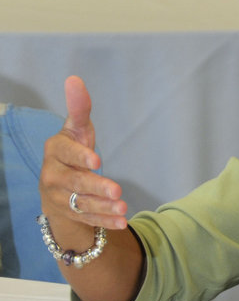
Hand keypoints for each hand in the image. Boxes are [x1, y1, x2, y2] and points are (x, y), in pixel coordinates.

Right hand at [39, 76, 127, 230]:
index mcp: (55, 150)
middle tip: (117, 190)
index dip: (80, 156)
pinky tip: (122, 221)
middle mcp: (52, 175)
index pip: (66, 152)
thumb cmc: (73, 150)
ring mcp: (59, 197)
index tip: (97, 160)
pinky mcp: (69, 214)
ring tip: (124, 207)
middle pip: (75, 182)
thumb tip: (74, 79)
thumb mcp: (76, 130)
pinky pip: (88, 219)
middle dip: (96, 186)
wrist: (58, 185)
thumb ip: (79, 109)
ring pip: (82, 203)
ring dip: (103, 207)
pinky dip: (105, 221)